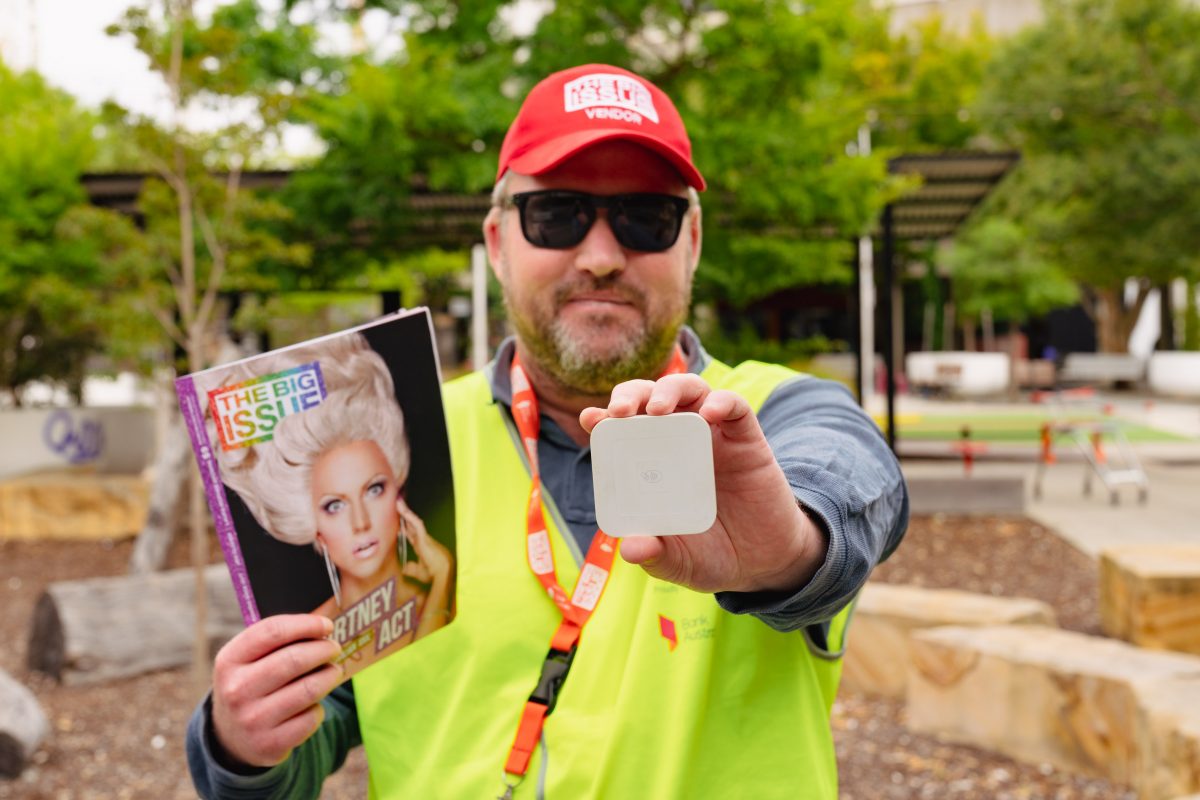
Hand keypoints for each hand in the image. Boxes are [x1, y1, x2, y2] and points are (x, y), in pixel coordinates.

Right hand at [211, 614, 343, 768]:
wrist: (232, 738)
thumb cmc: (251, 685)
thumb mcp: (247, 661)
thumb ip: (277, 642)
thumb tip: (322, 628)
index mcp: (229, 660)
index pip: (272, 631)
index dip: (306, 624)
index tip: (326, 625)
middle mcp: (237, 690)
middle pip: (294, 659)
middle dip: (324, 649)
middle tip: (334, 648)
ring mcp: (253, 719)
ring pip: (309, 689)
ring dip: (330, 676)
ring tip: (333, 671)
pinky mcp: (271, 743)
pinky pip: (311, 718)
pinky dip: (319, 707)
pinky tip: (314, 704)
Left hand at [396, 497, 452, 586]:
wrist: (442, 574)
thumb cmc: (433, 574)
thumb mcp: (418, 572)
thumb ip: (411, 569)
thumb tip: (404, 567)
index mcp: (422, 548)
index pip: (412, 535)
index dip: (405, 529)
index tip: (398, 525)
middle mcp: (422, 540)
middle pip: (411, 525)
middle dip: (404, 516)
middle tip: (397, 505)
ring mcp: (423, 537)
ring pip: (413, 521)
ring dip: (405, 511)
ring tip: (398, 502)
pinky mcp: (424, 537)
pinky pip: (416, 523)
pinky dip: (409, 515)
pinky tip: (402, 508)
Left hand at [580, 374, 827, 594]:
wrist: (763, 563)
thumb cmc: (711, 556)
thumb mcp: (679, 562)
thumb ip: (655, 556)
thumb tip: (631, 548)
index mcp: (653, 465)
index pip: (623, 429)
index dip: (604, 417)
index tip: (590, 419)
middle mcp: (679, 442)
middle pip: (651, 398)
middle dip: (632, 394)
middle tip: (619, 411)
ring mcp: (713, 436)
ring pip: (690, 391)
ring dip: (670, 390)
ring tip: (657, 409)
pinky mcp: (747, 439)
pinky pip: (735, 407)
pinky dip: (721, 402)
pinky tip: (709, 413)